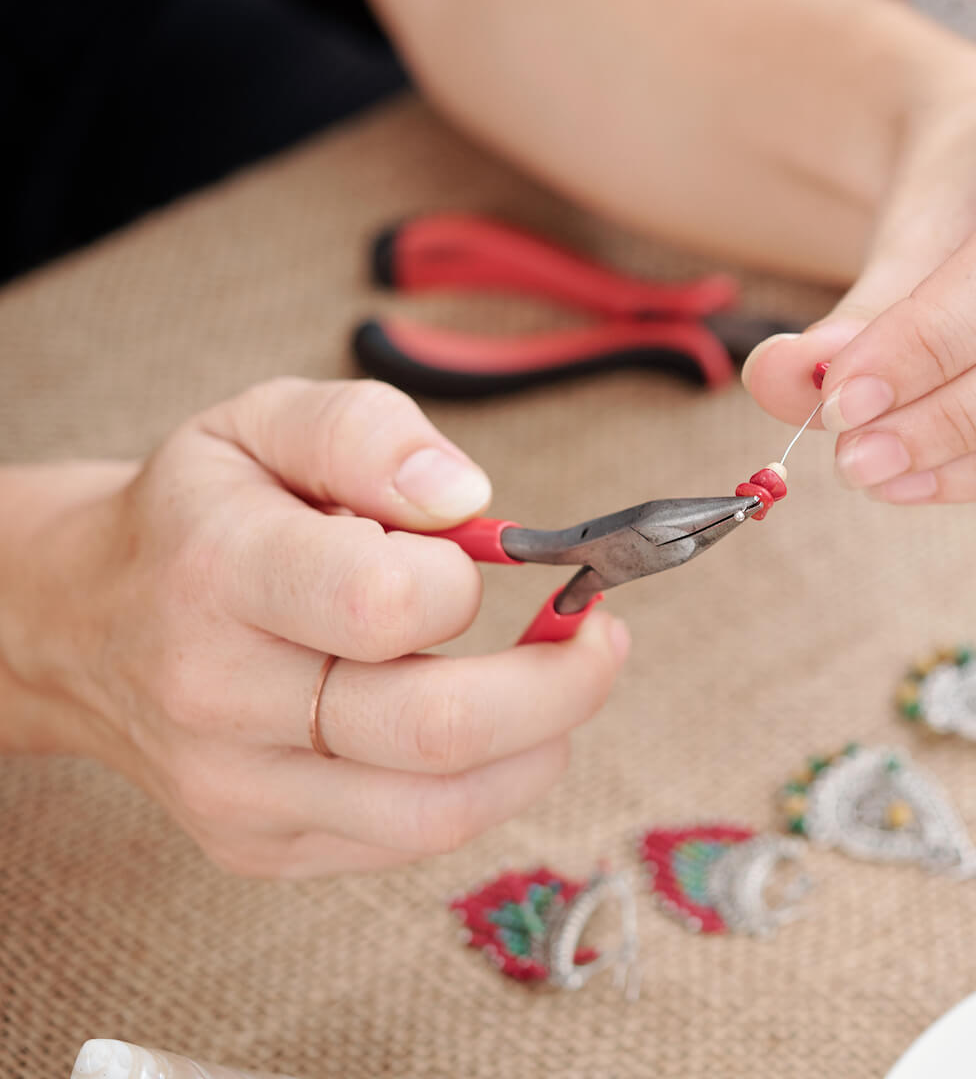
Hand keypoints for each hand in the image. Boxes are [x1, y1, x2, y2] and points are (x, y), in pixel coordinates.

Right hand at [0, 379, 628, 876]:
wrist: (84, 623)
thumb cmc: (205, 512)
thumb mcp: (267, 422)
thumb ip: (371, 434)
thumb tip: (467, 496)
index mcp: (220, 571)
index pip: (385, 605)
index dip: (466, 581)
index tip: (484, 551)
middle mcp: (219, 696)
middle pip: (438, 729)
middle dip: (561, 683)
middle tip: (599, 636)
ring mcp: (237, 789)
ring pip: (439, 810)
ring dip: (541, 746)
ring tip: (560, 684)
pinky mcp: (262, 847)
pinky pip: (412, 839)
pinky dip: (486, 786)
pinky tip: (491, 728)